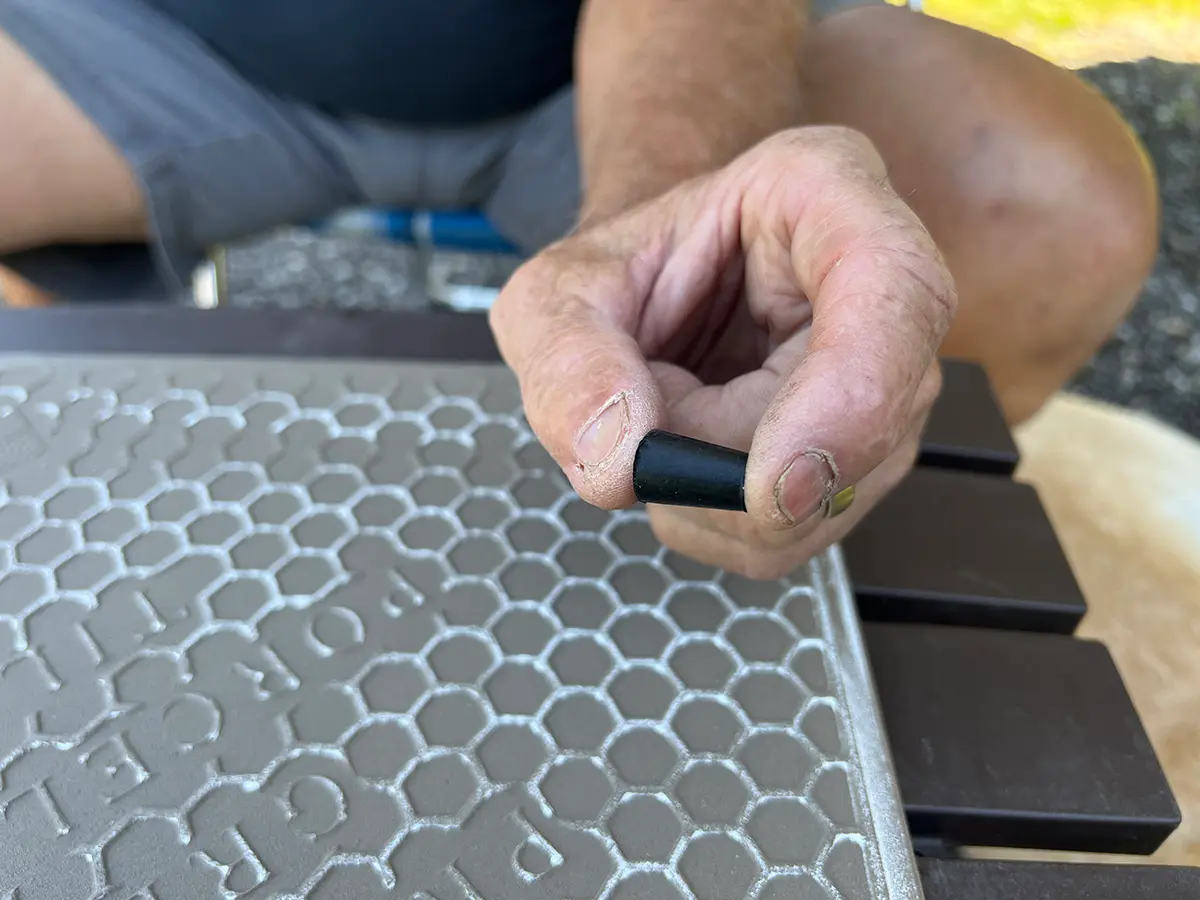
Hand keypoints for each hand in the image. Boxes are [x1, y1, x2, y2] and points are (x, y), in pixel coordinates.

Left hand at [489, 127, 955, 578]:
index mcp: (825, 190)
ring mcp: (891, 388)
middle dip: (714, 453)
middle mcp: (887, 295)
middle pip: (847, 432)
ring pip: (815, 503)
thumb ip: (568, 360)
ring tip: (677, 406)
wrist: (655, 297)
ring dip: (707, 490)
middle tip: (650, 396)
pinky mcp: (866, 464)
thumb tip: (617, 463)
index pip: (893, 291)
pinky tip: (694, 450)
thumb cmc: (620, 277)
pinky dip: (714, 518)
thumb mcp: (557, 294)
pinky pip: (788, 538)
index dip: (848, 401)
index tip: (770, 488)